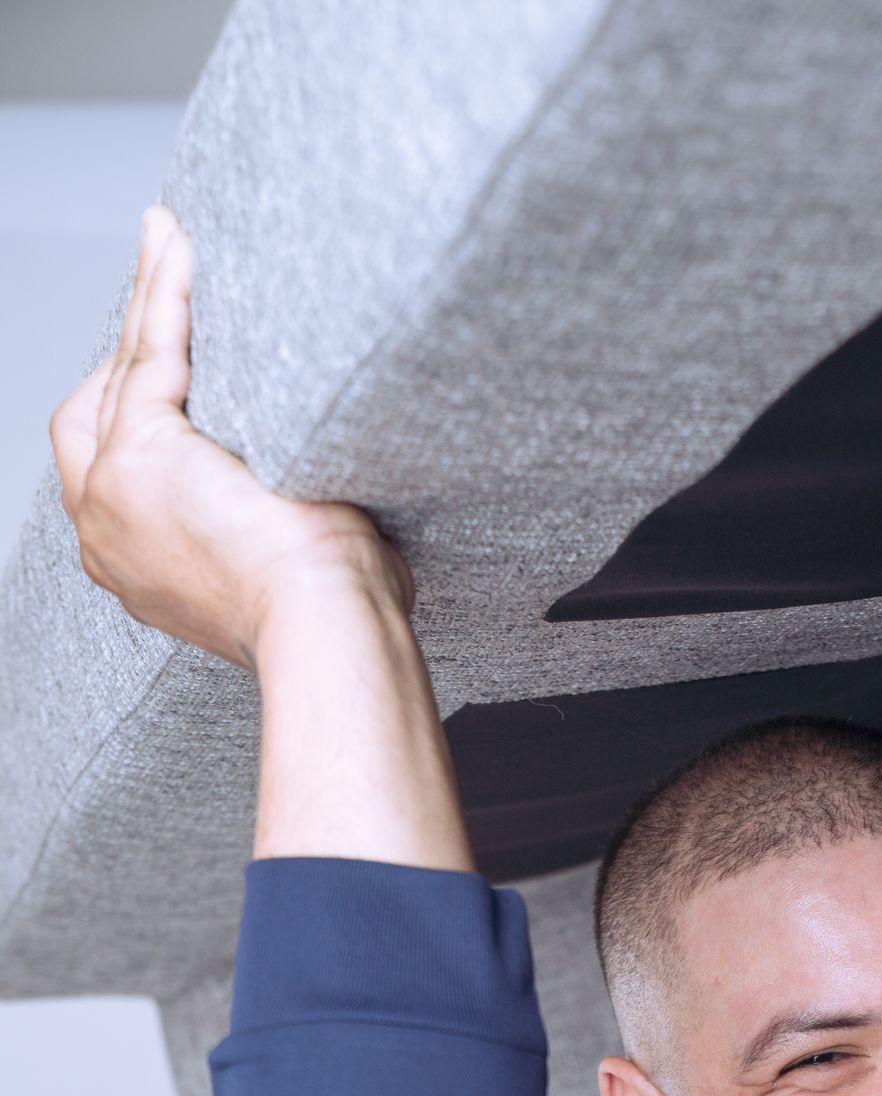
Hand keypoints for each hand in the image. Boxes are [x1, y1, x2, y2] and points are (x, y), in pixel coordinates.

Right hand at [51, 205, 407, 668]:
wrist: (329, 627)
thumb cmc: (332, 612)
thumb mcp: (284, 558)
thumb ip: (262, 515)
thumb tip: (308, 482)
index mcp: (134, 560)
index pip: (114, 449)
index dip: (140, 385)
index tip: (174, 337)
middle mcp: (104, 532)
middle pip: (103, 400)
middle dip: (134, 329)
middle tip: (163, 261)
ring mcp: (112, 492)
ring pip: (128, 367)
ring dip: (149, 295)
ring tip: (170, 235)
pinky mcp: (141, 453)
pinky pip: (152, 351)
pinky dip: (166, 293)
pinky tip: (178, 246)